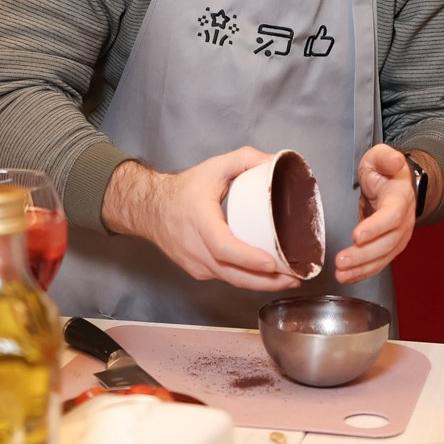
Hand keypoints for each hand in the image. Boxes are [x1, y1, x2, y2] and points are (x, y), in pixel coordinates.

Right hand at [103, 148, 300, 289]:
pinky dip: (246, 279)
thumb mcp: (213, 167)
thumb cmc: (182, 190)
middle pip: (232, 274)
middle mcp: (195, 247)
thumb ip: (245, 159)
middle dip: (265, 281)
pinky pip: (225, 277)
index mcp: (199, 221)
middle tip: (292, 277)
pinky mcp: (198, 271)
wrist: (150, 209)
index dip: (248, 259)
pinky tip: (264, 276)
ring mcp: (195, 263)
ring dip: (259, 283)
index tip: (271, 263)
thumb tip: (275, 162)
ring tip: (287, 278)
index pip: (224, 247)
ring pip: (230, 280)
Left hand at [335, 145, 414, 283]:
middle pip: (387, 242)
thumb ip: (386, 157)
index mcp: (401, 199)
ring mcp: (398, 237)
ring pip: (382, 257)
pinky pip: (378, 263)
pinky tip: (347, 277)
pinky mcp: (389, 247)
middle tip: (341, 260)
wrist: (393, 184)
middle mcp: (403, 221)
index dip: (376, 227)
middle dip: (364, 254)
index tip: (357, 235)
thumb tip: (397, 160)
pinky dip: (362, 273)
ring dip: (361, 268)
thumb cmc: (384, 171)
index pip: (392, 215)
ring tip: (341, 274)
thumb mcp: (380, 157)